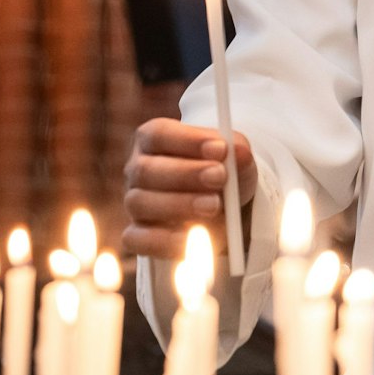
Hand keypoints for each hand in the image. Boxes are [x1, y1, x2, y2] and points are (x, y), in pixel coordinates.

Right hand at [122, 117, 255, 257]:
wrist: (224, 210)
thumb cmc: (221, 173)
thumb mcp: (235, 157)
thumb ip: (237, 151)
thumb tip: (240, 152)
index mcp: (154, 139)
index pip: (157, 134)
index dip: (187, 141)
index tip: (220, 149)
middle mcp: (137, 169)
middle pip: (146, 169)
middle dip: (185, 174)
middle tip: (219, 177)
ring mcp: (134, 203)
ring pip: (140, 202)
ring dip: (180, 204)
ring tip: (214, 206)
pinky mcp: (136, 235)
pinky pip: (137, 239)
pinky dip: (165, 240)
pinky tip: (194, 239)